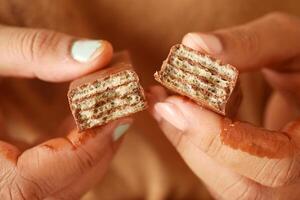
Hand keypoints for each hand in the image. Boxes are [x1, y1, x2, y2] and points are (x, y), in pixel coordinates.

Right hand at [0, 25, 132, 198]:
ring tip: (110, 110)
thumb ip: (33, 51)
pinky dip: (74, 152)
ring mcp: (2, 187)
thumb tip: (99, 52)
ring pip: (59, 187)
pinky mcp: (7, 178)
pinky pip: (49, 177)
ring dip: (91, 150)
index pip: (42, 181)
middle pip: (60, 189)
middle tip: (123, 106)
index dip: (90, 149)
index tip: (124, 113)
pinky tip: (83, 123)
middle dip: (100, 148)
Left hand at [148, 12, 299, 198]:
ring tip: (161, 102)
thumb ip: (252, 44)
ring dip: (185, 142)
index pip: (273, 163)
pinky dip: (191, 142)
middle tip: (163, 103)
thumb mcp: (291, 44)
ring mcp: (274, 182)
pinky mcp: (251, 173)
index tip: (177, 106)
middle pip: (240, 188)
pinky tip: (174, 112)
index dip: (220, 140)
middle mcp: (298, 178)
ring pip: (224, 185)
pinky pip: (218, 172)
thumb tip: (195, 45)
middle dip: (194, 143)